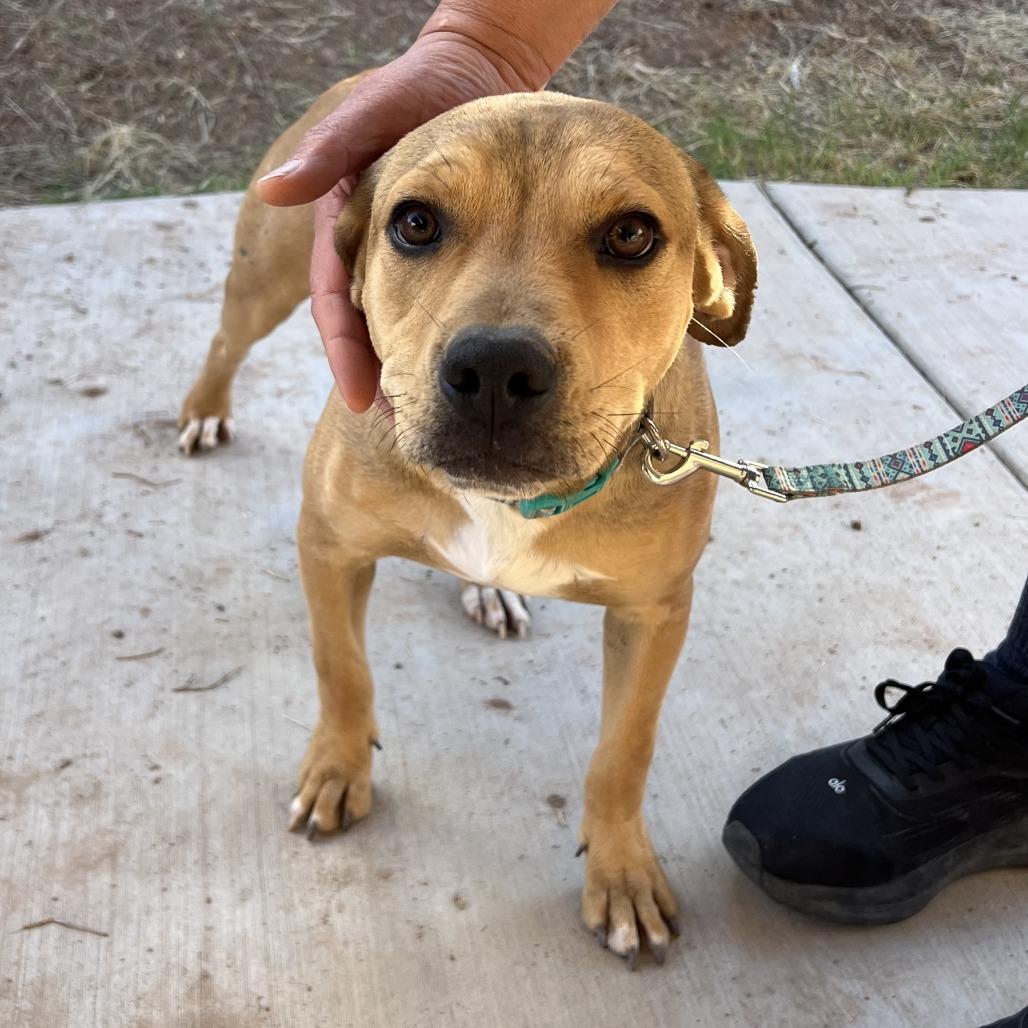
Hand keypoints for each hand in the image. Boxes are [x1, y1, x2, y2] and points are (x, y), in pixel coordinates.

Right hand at [256, 33, 539, 411]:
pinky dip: (443, 341)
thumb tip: (272, 191)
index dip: (345, 350)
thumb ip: (327, 151)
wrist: (472, 77)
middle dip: (381, 376)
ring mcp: (403, 254)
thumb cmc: (417, 89)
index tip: (362, 394)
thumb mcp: (370, 114)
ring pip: (403, 325)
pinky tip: (464, 373)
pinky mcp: (440, 254)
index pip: (337, 301)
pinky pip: (437, 306)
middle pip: (367, 327)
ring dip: (414, 370)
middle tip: (407, 424)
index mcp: (342, 224)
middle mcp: (368, 248)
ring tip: (438, 416)